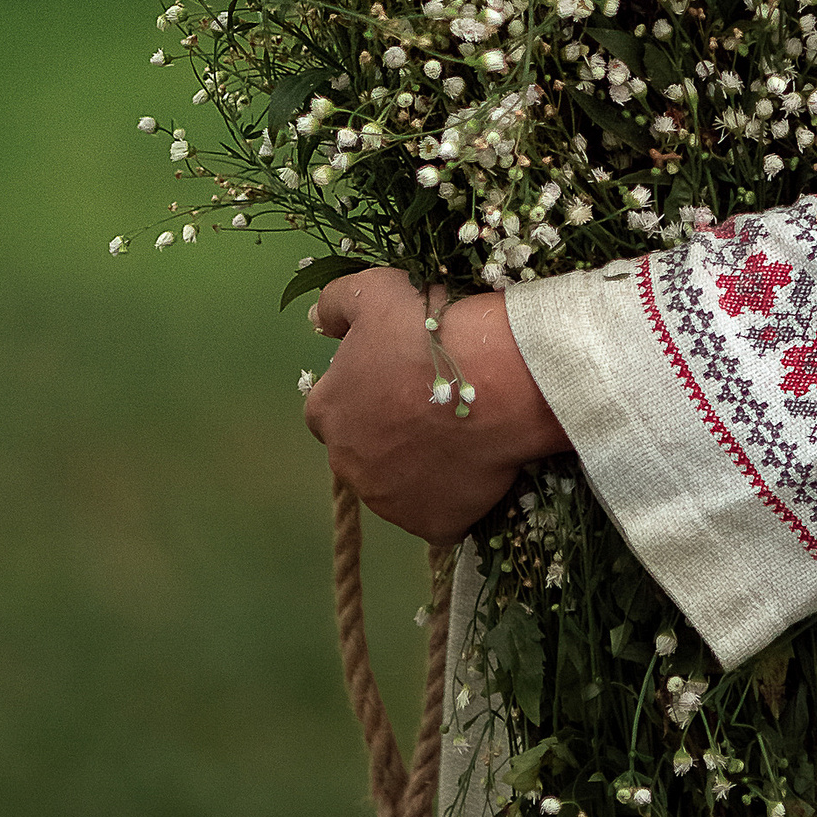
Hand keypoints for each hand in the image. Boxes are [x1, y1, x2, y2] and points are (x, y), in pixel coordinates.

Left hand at [304, 271, 569, 544]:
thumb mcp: (374, 291)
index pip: (330, 406)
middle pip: (360, 450)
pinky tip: (471, 466)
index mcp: (327, 412)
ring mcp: (390, 502)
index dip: (362, 390)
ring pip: (395, 484)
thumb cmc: (430, 331)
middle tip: (427, 401)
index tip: (395, 375)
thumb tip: (315, 322)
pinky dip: (448, 497)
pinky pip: (436, 514)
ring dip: (415, 465)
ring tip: (455, 430)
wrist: (500, 379)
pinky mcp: (433, 525)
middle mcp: (348, 465)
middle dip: (385, 432)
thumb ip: (334, 304)